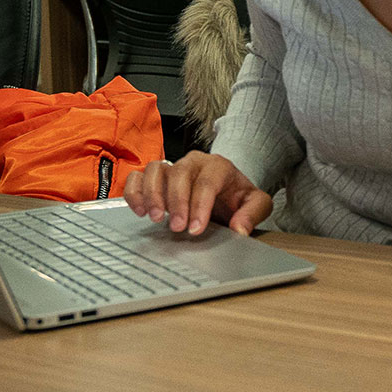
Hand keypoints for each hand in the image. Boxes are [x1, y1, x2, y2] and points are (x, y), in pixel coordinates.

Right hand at [122, 153, 272, 237]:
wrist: (227, 190)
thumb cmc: (239, 197)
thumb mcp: (257, 204)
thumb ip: (252, 214)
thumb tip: (239, 229)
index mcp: (219, 166)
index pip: (207, 182)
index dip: (199, 205)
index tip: (195, 229)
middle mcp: (194, 162)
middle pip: (179, 174)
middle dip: (177, 202)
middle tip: (177, 228)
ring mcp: (173, 166)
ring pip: (155, 170)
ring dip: (152, 194)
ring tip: (155, 218)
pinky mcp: (156, 176)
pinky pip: (137, 176)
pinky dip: (134, 191)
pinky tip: (140, 210)